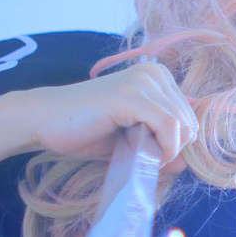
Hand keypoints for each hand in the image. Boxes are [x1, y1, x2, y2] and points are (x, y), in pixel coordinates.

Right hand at [19, 60, 198, 169]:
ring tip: (139, 156)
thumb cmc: (85, 130)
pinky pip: (169, 126)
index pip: (190, 116)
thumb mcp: (131, 140)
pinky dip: (164, 148)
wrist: (45, 121)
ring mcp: (143, 81)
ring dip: (167, 150)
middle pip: (190, 122)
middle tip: (144, 159)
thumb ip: (160, 147)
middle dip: (173, 148)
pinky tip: (143, 155)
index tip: (153, 157)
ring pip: (182, 125)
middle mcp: (154, 72)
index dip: (177, 144)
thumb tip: (187, 164)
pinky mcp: (131, 96)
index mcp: (157, 77)